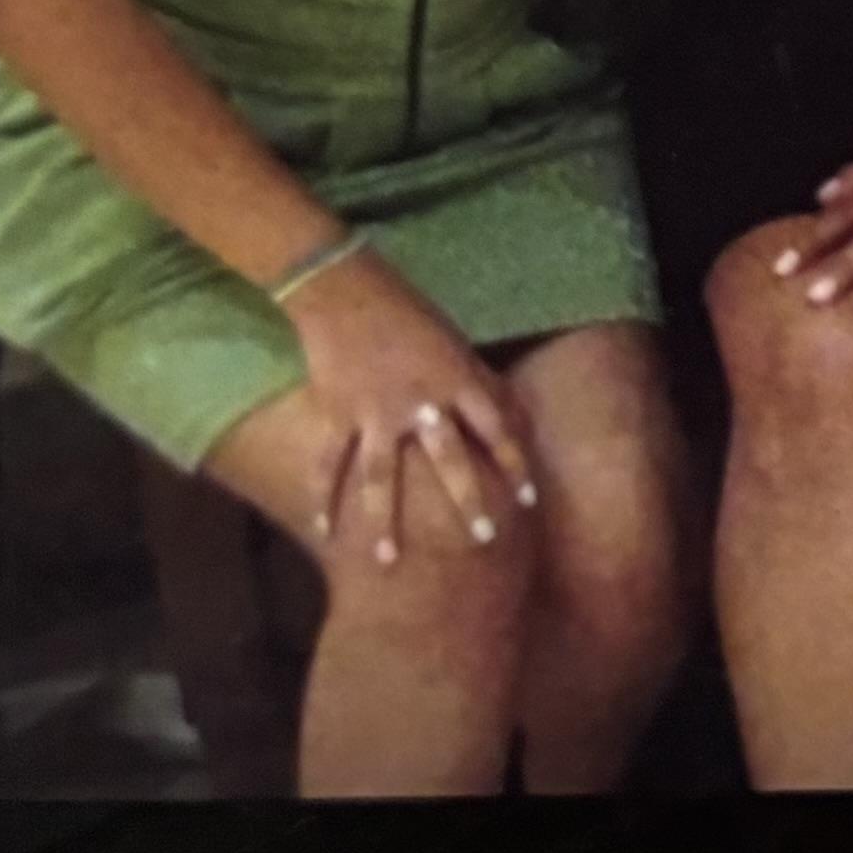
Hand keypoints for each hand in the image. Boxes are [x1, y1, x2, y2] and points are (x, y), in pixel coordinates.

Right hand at [285, 253, 536, 569]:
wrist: (345, 291)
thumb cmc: (408, 313)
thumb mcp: (453, 344)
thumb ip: (475, 384)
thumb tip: (506, 418)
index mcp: (457, 379)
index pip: (498, 429)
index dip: (516, 464)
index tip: (530, 501)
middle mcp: (422, 402)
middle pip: (450, 461)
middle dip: (468, 502)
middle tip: (484, 540)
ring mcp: (376, 412)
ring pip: (382, 478)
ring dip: (385, 521)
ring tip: (388, 560)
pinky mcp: (337, 414)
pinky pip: (330, 464)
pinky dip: (323, 497)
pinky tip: (323, 530)